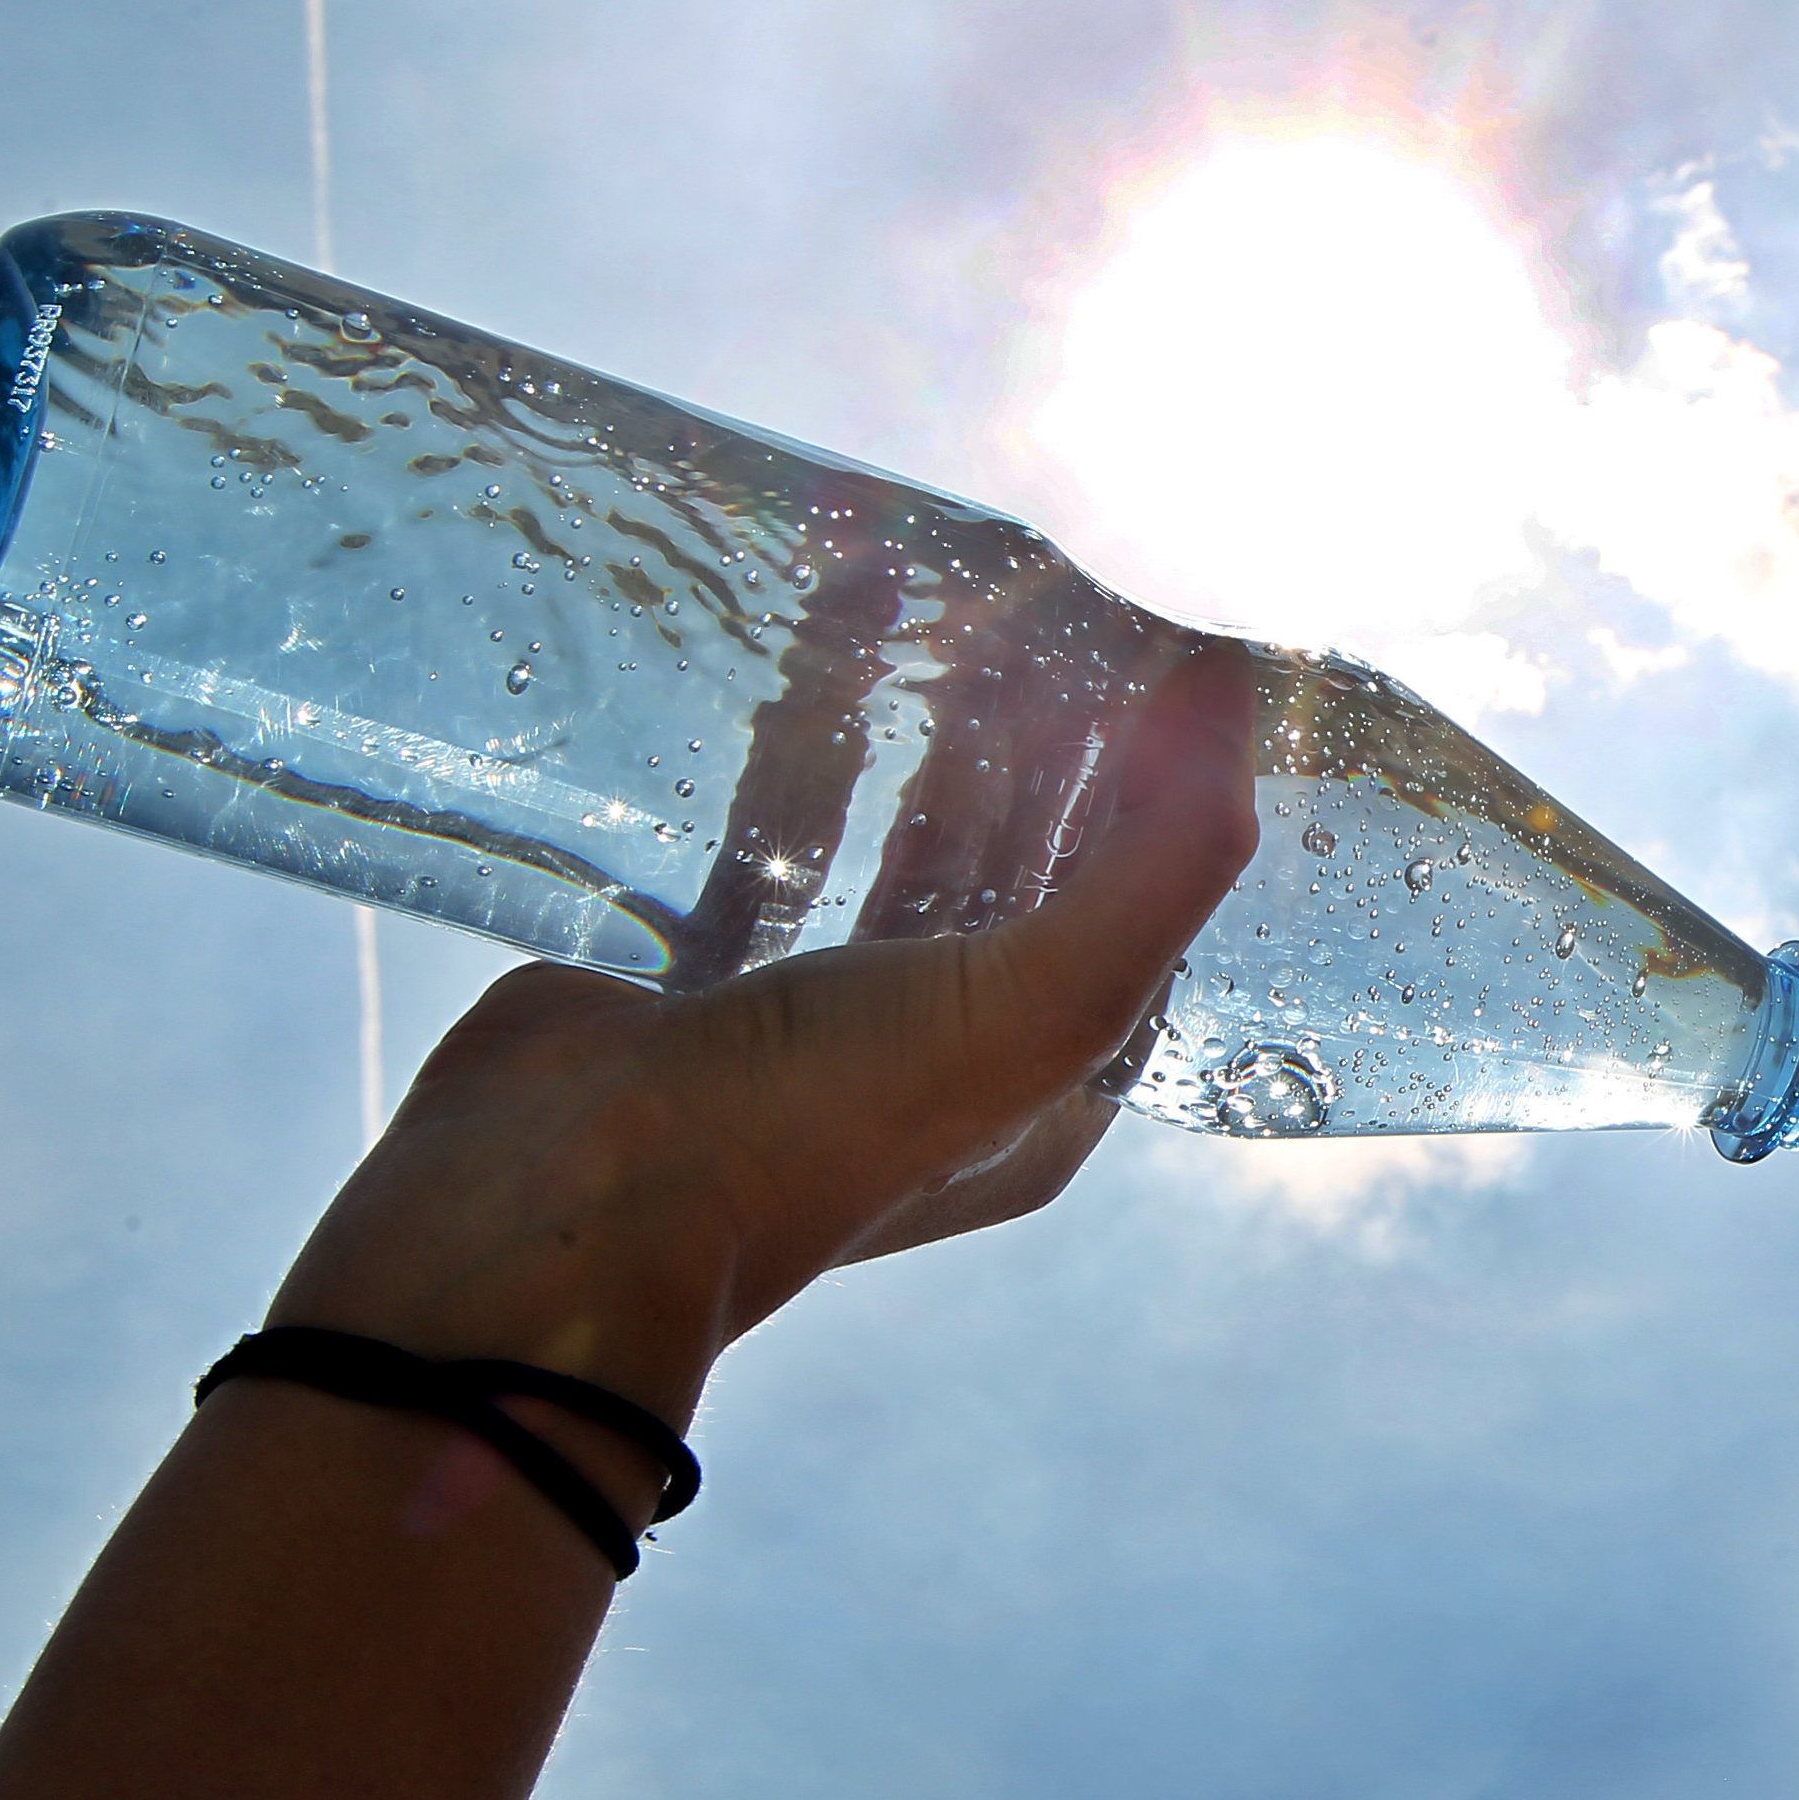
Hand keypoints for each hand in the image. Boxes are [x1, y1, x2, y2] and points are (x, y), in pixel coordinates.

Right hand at [264, 643, 1259, 1427]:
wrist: (562, 1205)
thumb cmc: (818, 1124)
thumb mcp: (1040, 1001)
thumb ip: (1165, 856)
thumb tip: (1237, 685)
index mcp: (1044, 1092)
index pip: (1138, 912)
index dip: (1158, 785)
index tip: (1158, 654)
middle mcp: (941, 1063)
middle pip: (1021, 867)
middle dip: (1042, 737)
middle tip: (1047, 598)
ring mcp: (816, 1025)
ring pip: (894, 841)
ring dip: (920, 724)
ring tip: (934, 594)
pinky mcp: (703, 979)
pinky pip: (767, 836)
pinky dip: (794, 746)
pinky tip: (810, 646)